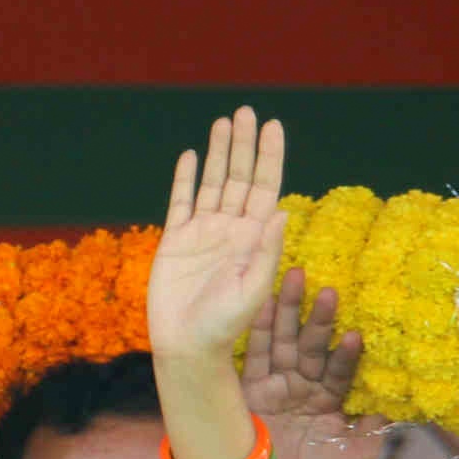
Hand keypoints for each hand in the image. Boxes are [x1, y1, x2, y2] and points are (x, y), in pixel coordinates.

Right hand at [148, 104, 289, 370]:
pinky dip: (186, 178)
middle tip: (246, 112)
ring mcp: (202, 232)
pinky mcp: (175, 240)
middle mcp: (230, 229)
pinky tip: (191, 157)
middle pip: (240, 177)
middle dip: (244, 144)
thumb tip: (282, 210)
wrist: (187, 345)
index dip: (270, 156)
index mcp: (253, 238)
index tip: (273, 127)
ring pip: (213, 182)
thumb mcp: (254, 288)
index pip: (265, 187)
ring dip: (219, 152)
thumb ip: (267, 250)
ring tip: (224, 122)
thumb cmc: (225, 325)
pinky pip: (181, 201)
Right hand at [247, 269, 380, 458]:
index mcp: (328, 402)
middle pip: (312, 346)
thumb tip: (398, 397)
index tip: (357, 335)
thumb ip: (375, 426)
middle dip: (319, 318)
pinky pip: (253, 354)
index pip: (341, 369)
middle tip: (330, 290)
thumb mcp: (356, 456)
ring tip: (297, 277)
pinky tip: (264, 302)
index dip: (348, 354)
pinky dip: (259, 329)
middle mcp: (302, 389)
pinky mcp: (246, 390)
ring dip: (290, 311)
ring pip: (283, 342)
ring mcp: (273, 387)